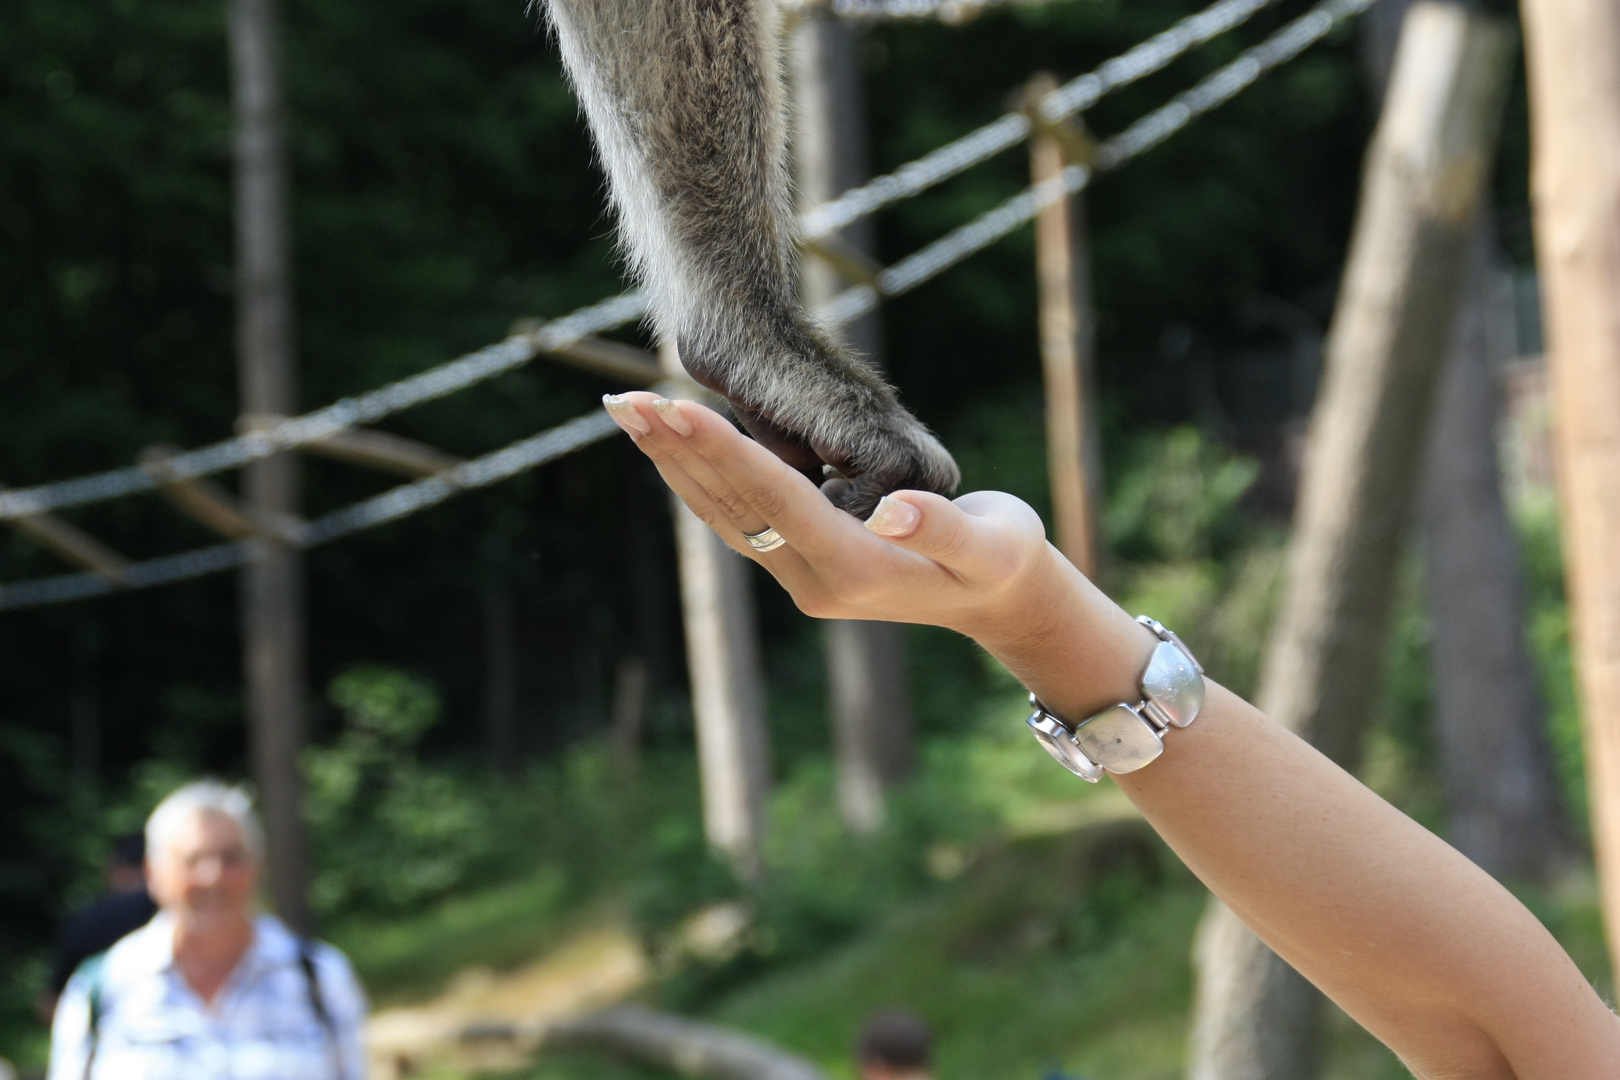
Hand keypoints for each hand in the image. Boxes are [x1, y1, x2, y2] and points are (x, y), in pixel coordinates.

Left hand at [602, 392, 1051, 642]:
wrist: (996, 599)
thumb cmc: (1001, 562)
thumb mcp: (988, 547)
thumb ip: (941, 529)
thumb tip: (890, 510)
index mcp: (853, 568)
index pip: (776, 500)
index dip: (725, 451)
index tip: (678, 407)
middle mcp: (812, 579)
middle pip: (731, 505)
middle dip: (677, 451)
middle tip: (622, 400)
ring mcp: (799, 574)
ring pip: (721, 512)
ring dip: (673, 461)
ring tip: (626, 411)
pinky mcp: (796, 560)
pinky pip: (734, 514)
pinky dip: (697, 474)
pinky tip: (670, 442)